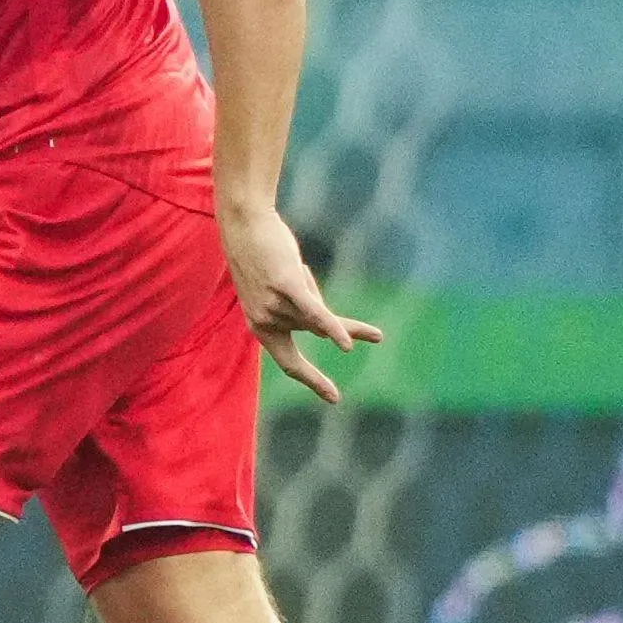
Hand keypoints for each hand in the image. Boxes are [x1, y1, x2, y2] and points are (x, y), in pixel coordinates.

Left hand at [219, 200, 378, 403]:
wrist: (243, 224)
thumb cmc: (261, 256)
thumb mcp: (276, 290)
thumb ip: (299, 311)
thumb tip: (323, 329)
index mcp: (260, 327)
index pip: (289, 363)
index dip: (313, 381)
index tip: (335, 398)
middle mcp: (266, 321)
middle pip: (316, 327)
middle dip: (346, 328)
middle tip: (379, 336)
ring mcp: (275, 305)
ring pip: (317, 307)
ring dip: (311, 283)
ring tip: (289, 265)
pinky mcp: (287, 286)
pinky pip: (316, 313)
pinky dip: (334, 328)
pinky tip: (349, 346)